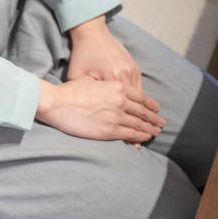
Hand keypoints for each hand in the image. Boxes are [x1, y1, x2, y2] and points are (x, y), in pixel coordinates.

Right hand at [35, 77, 165, 143]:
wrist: (56, 103)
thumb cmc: (68, 91)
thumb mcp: (90, 80)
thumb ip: (104, 85)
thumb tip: (108, 88)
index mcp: (117, 87)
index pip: (140, 97)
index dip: (150, 105)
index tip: (156, 109)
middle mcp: (120, 101)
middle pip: (143, 111)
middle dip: (153, 118)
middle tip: (161, 123)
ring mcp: (116, 116)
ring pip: (139, 124)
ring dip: (149, 129)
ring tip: (155, 132)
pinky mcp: (108, 130)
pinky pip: (130, 134)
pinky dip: (139, 137)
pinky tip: (144, 138)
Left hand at [67, 14, 164, 146]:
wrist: (91, 33)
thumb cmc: (81, 56)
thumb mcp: (78, 77)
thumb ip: (86, 95)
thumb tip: (90, 114)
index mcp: (112, 82)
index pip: (126, 111)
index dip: (131, 126)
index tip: (135, 141)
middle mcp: (125, 77)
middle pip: (138, 106)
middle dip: (146, 122)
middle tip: (154, 135)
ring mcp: (131, 70)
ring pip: (142, 96)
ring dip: (148, 111)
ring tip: (155, 124)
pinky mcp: (133, 65)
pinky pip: (139, 87)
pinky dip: (143, 99)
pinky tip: (147, 108)